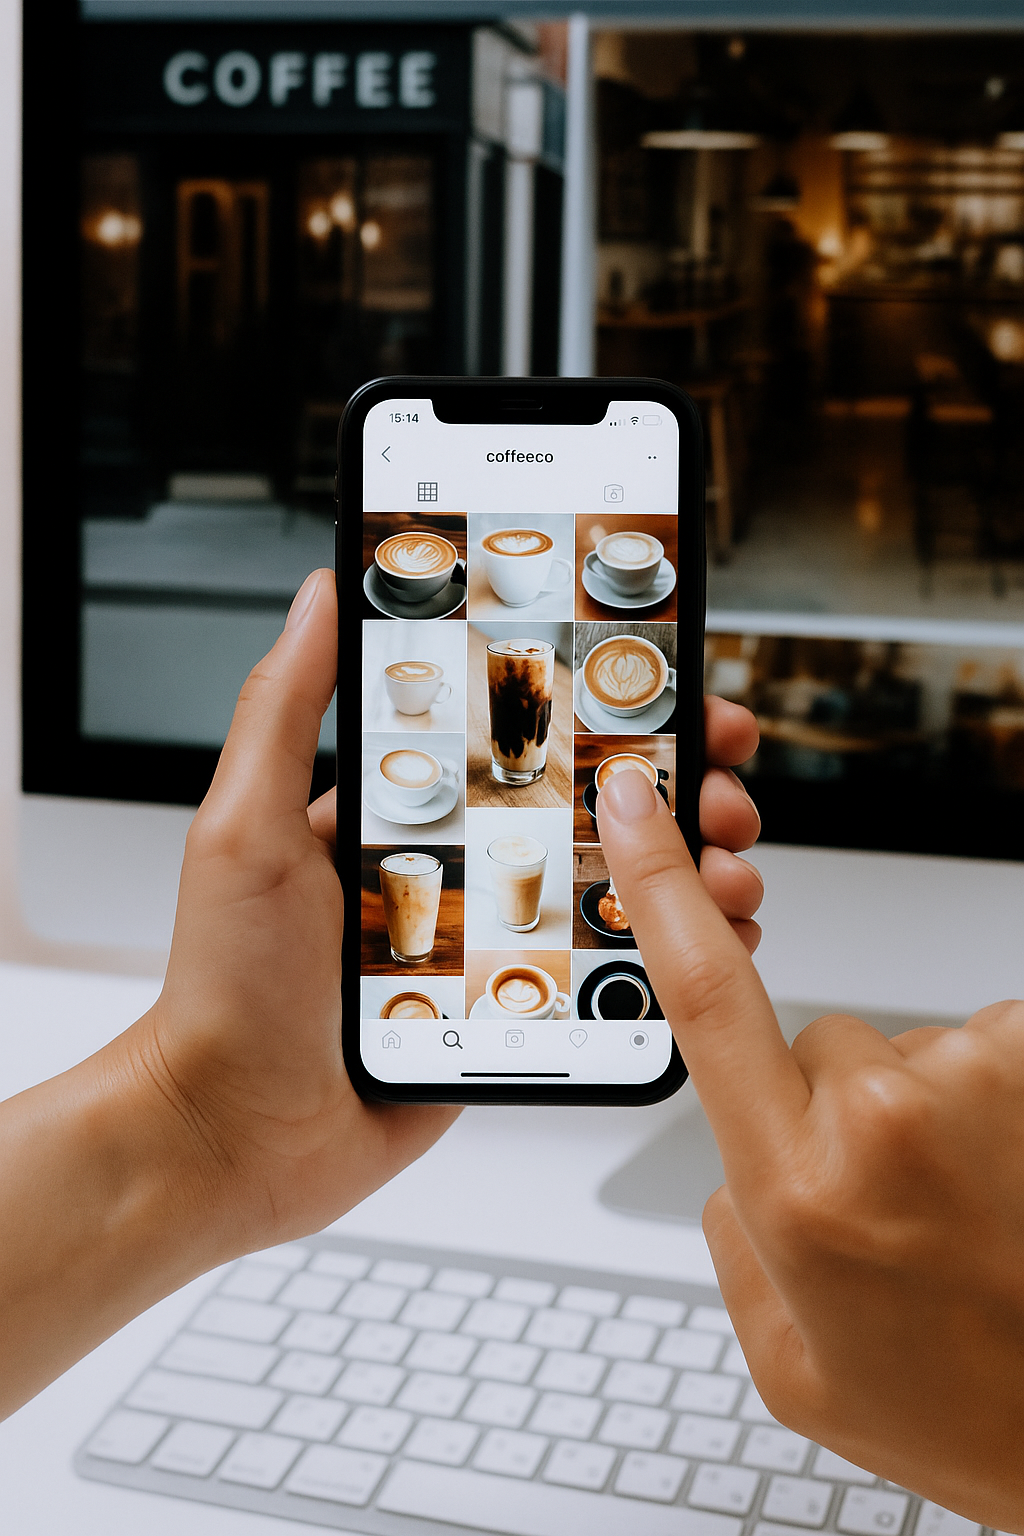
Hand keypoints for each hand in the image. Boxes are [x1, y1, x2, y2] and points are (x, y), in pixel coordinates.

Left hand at [134, 585, 760, 1249]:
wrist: (233, 1135)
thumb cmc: (226, 985)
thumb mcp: (247, 825)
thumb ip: (284, 708)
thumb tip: (318, 592)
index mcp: (406, 813)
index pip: (523, 738)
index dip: (604, 710)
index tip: (672, 689)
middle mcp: (458, 869)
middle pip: (589, 809)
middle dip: (673, 790)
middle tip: (725, 789)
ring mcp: (489, 942)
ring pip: (613, 890)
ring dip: (687, 870)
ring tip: (730, 866)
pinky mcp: (509, 1012)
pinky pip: (602, 976)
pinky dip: (666, 954)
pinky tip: (705, 941)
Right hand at [598, 769, 1023, 1529]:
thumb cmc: (954, 1403)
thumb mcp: (785, 1357)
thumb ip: (731, 1234)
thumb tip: (737, 1157)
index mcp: (797, 1190)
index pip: (704, 997)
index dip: (658, 886)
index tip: (636, 798)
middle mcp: (884, 1120)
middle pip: (810, 1041)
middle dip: (818, 1104)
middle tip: (878, 1205)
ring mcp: (975, 1083)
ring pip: (893, 1056)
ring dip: (909, 1117)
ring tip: (955, 1214)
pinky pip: (970, 1054)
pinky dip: (978, 1109)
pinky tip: (999, 1185)